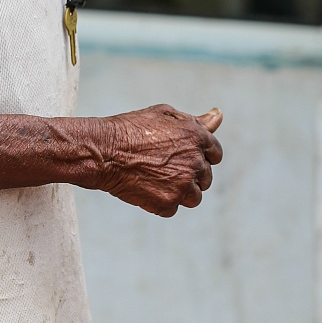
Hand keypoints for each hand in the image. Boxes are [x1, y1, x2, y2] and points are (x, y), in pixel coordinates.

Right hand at [83, 104, 222, 217]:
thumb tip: (218, 115)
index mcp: (197, 137)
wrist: (103, 151)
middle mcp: (195, 162)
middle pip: (205, 177)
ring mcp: (183, 185)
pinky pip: (173, 208)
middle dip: (189, 174)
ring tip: (154, 179)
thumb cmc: (130, 128)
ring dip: (179, 191)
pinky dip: (161, 202)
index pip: (215, 154)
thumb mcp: (163, 115)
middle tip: (161, 167)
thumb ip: (194, 120)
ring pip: (194, 197)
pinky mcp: (169, 203)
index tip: (183, 157)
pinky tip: (144, 187)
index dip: (199, 155)